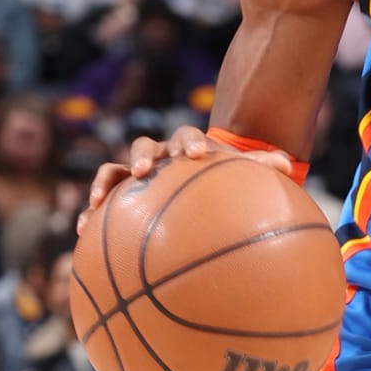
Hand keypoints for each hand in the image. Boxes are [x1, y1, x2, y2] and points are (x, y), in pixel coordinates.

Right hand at [82, 125, 294, 230]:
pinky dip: (91, 213)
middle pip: (144, 146)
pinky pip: (101, 202)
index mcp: (186, 148)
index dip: (191, 144)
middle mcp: (158, 157)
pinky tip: (82, 231)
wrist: (192, 181)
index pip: (186, 139)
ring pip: (114, 170)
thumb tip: (288, 165)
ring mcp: (134, 175)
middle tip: (146, 170)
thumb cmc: (217, 181)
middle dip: (144, 156)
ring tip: (100, 200)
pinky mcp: (118, 196)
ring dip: (106, 181)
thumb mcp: (236, 176)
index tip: (197, 155)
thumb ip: (258, 169)